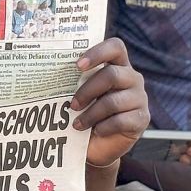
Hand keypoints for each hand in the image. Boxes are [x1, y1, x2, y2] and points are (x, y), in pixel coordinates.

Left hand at [71, 38, 148, 165]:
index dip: (97, 53)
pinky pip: (121, 120)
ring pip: (113, 101)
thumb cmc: (85, 112)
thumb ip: (73, 80)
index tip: (78, 66)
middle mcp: (132, 78)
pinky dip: (104, 127)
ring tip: (77, 124)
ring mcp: (139, 98)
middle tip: (72, 105)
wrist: (97, 143)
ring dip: (91, 114)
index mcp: (117, 64)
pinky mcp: (142, 119)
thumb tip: (48, 71)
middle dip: (87, 91)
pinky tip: (96, 131)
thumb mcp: (78, 93)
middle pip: (112, 75)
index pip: (115, 47)